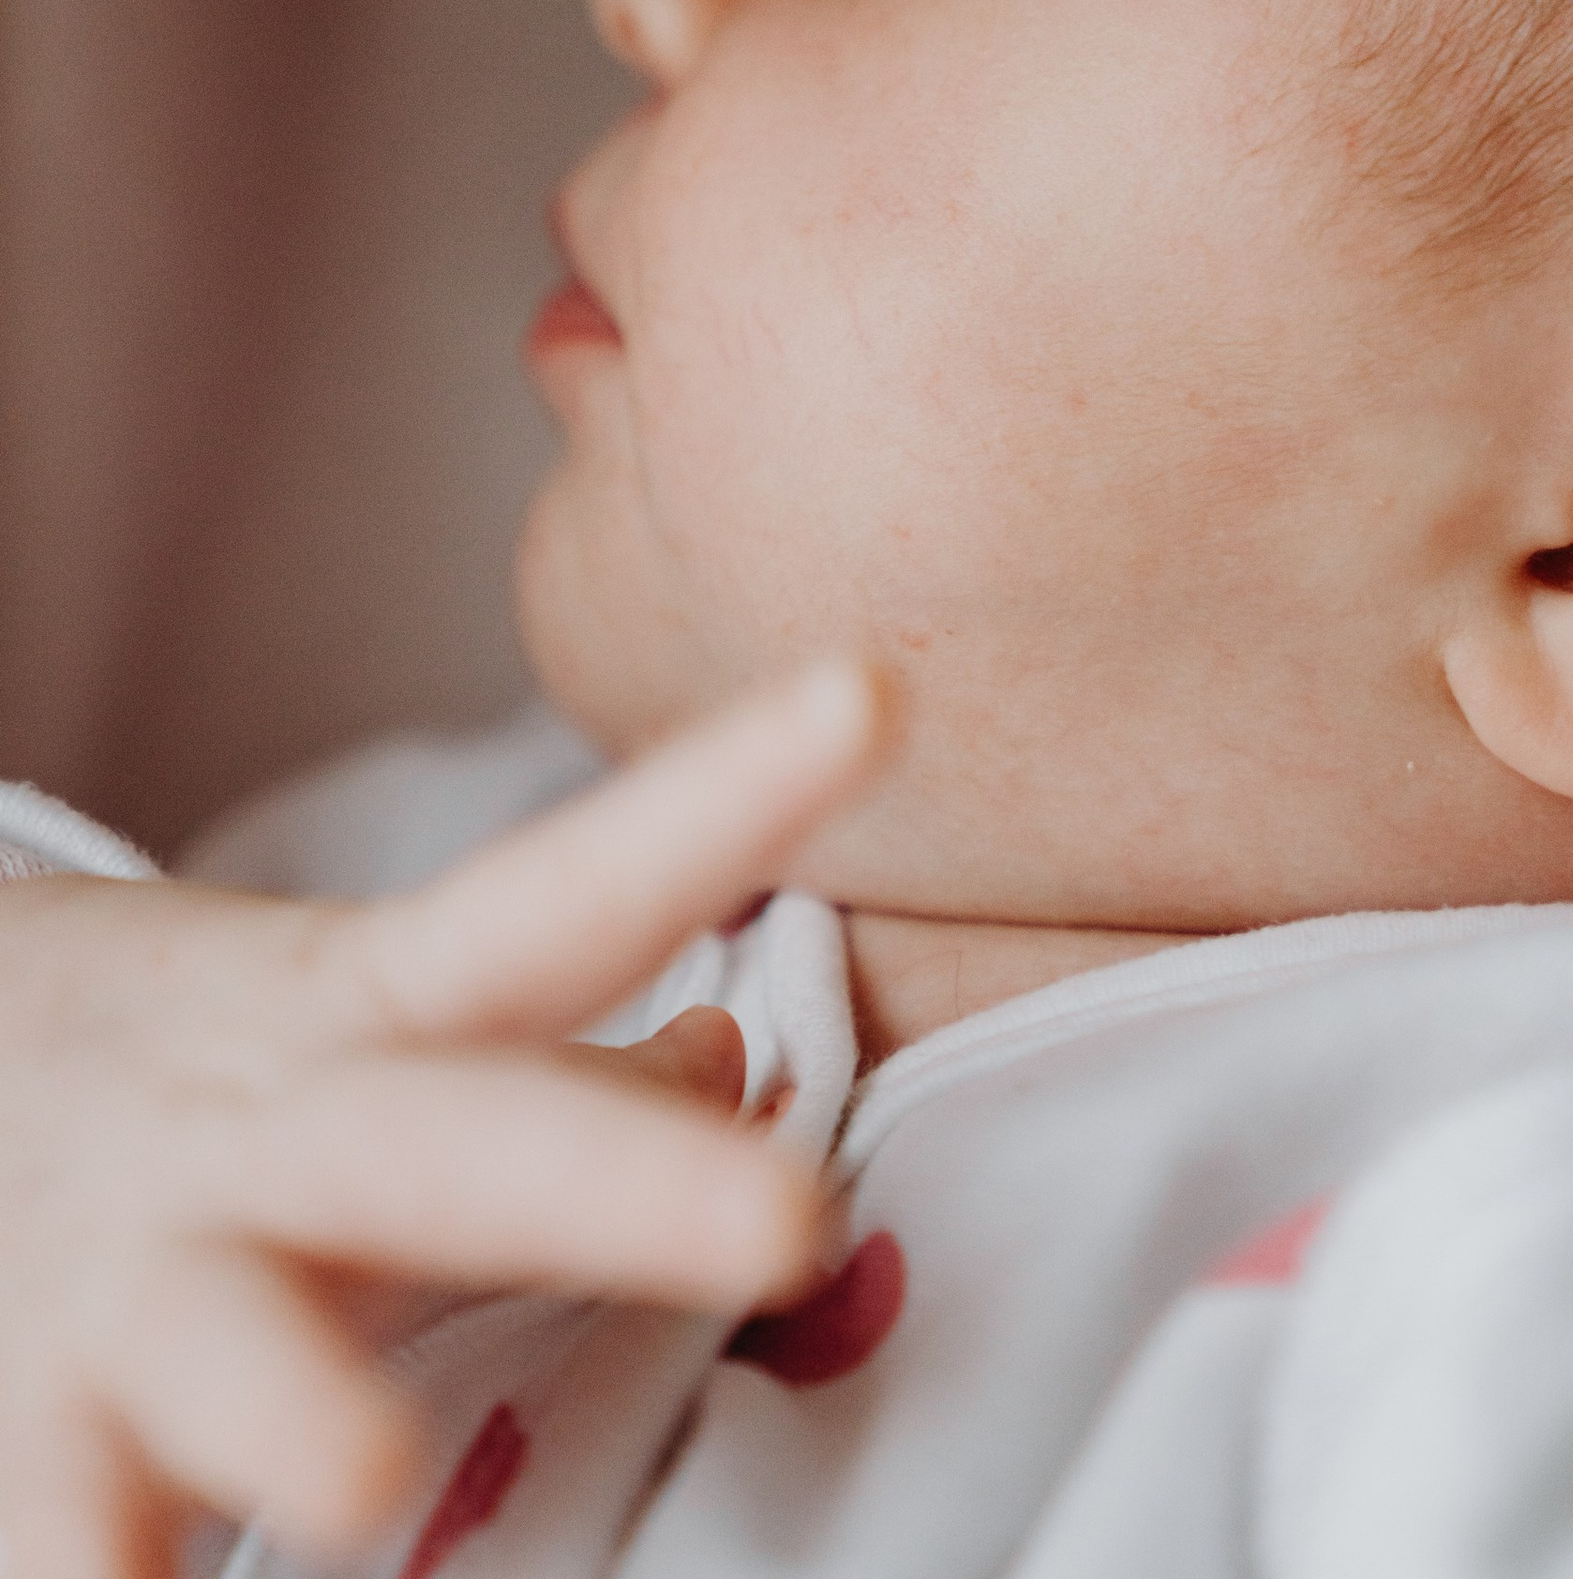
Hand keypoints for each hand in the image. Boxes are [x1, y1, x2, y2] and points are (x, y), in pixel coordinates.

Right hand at [0, 661, 881, 1578]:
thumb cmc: (186, 1094)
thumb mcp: (352, 1030)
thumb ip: (551, 1062)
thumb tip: (737, 1065)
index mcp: (359, 1019)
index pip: (568, 891)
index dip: (719, 799)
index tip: (869, 694)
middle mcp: (257, 1139)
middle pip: (455, 1143)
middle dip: (619, 1181)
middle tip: (786, 1223)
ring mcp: (122, 1293)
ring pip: (218, 1353)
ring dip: (294, 1414)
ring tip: (361, 1478)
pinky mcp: (16, 1440)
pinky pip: (58, 1535)